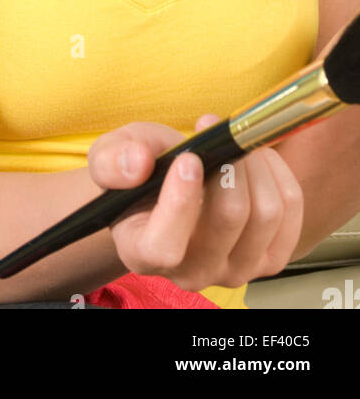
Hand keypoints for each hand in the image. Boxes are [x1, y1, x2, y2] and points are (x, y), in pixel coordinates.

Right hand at [87, 114, 304, 292]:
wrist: (167, 188)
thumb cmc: (138, 175)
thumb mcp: (109, 156)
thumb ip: (112, 160)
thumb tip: (137, 163)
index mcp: (144, 253)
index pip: (165, 246)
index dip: (180, 204)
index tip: (187, 160)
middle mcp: (192, 272)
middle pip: (229, 220)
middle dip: (228, 164)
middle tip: (211, 127)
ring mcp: (235, 270)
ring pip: (265, 214)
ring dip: (254, 164)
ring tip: (233, 142)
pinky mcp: (270, 257)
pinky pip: (291, 211)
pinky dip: (277, 173)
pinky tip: (255, 158)